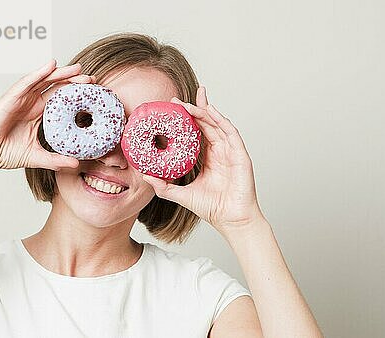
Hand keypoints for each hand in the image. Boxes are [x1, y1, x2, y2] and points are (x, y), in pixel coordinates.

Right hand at [0, 60, 94, 174]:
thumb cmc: (6, 153)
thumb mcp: (37, 157)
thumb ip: (56, 160)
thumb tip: (77, 164)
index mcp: (38, 114)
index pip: (61, 99)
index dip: (76, 94)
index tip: (93, 92)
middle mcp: (30, 103)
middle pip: (55, 87)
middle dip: (73, 81)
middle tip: (91, 79)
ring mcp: (20, 99)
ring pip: (43, 81)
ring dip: (60, 73)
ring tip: (77, 69)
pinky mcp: (9, 98)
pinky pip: (25, 83)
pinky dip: (38, 73)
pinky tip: (50, 66)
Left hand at [141, 87, 264, 234]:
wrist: (231, 220)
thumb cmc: (212, 208)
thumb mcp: (181, 195)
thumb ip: (164, 186)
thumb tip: (145, 176)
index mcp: (208, 158)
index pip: (196, 133)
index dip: (186, 120)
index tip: (171, 110)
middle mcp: (220, 151)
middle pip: (207, 123)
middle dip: (194, 109)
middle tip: (176, 100)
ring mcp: (230, 152)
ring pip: (217, 124)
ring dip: (204, 111)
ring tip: (190, 102)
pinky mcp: (240, 155)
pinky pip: (231, 133)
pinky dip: (221, 120)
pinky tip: (210, 111)